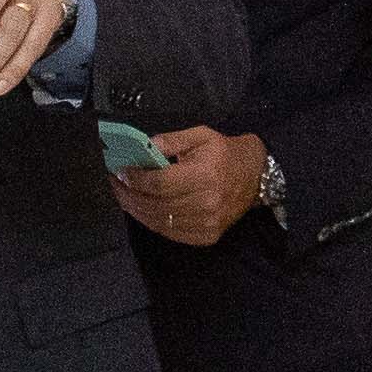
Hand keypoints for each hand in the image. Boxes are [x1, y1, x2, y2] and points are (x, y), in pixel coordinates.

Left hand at [116, 123, 264, 246]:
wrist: (257, 177)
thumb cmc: (225, 153)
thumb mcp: (201, 136)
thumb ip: (170, 141)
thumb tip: (142, 148)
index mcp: (205, 176)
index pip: (160, 183)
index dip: (136, 179)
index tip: (120, 171)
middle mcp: (207, 203)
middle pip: (156, 204)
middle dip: (129, 194)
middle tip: (115, 184)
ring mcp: (207, 223)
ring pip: (159, 221)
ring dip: (136, 209)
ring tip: (123, 196)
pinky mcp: (206, 236)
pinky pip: (170, 233)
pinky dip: (151, 221)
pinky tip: (141, 209)